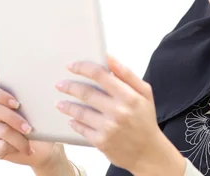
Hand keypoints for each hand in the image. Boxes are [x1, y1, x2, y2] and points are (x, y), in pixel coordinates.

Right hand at [0, 65, 71, 173]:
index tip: (16, 102)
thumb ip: (21, 87)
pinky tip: (25, 148)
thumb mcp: (34, 103)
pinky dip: (15, 146)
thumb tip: (4, 69)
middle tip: (28, 124)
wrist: (46, 146)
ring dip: (18, 134)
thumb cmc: (38, 121)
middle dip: (12, 116)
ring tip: (31, 136)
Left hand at [54, 56, 185, 175]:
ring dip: (66, 105)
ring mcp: (108, 127)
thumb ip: (126, 74)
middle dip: (69, 86)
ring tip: (60, 103)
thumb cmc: (145, 119)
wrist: (149, 153)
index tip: (71, 66)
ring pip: (80, 111)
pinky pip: (81, 128)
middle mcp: (117, 111)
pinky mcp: (101, 142)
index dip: (82, 67)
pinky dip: (74, 122)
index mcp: (128, 95)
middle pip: (86, 92)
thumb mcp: (144, 93)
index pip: (99, 74)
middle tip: (60, 84)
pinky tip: (71, 119)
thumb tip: (109, 57)